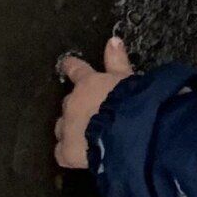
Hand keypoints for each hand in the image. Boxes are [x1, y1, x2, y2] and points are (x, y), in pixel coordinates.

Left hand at [54, 36, 132, 168]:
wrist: (130, 134)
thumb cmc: (135, 104)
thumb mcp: (130, 79)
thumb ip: (118, 61)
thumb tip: (113, 40)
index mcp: (89, 83)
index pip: (76, 70)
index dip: (71, 67)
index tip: (67, 64)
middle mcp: (74, 103)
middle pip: (69, 103)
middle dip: (77, 107)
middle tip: (92, 114)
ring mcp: (68, 128)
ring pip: (62, 126)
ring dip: (70, 128)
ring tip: (85, 135)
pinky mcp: (69, 152)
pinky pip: (62, 153)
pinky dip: (68, 153)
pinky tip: (77, 156)